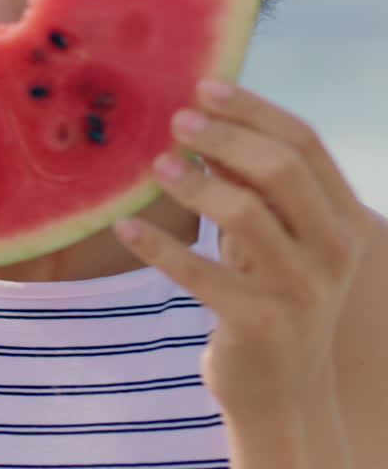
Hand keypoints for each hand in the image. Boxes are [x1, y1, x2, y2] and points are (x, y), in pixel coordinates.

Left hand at [114, 79, 375, 462]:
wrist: (280, 386)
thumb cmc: (268, 291)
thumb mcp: (270, 233)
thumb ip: (251, 182)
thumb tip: (201, 116)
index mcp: (346, 218)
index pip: (306, 144)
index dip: (254, 109)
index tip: (204, 85)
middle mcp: (335, 251)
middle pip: (281, 170)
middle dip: (225, 136)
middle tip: (175, 120)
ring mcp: (302, 290)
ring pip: (245, 214)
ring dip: (194, 184)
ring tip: (155, 166)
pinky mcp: (259, 324)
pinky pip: (199, 273)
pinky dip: (157, 246)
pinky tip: (125, 228)